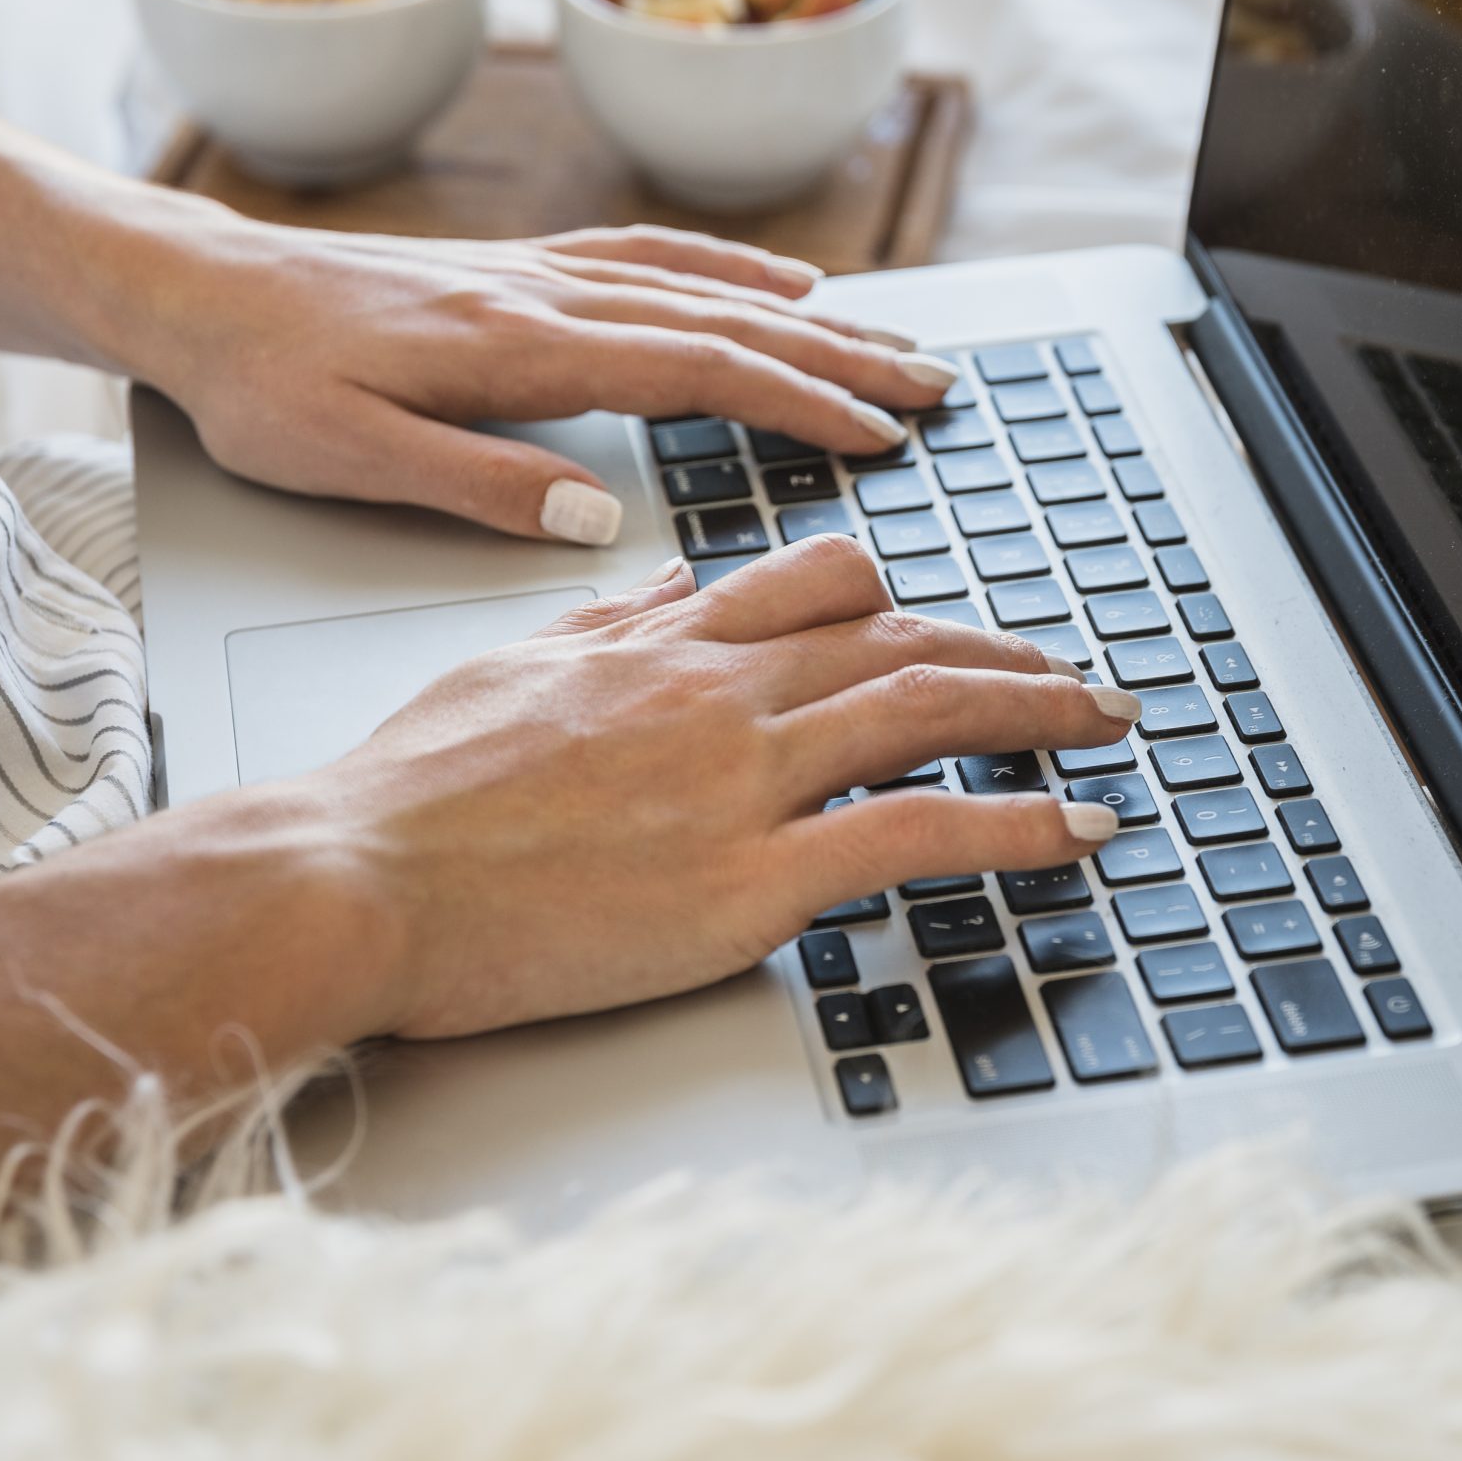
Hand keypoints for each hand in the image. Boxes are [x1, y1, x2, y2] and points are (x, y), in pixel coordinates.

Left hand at [115, 216, 958, 543]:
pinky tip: (777, 287)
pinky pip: (650, 257)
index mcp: (515, 347)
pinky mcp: (519, 271)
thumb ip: (477, 486)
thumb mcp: (346, 459)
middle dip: (843, 357)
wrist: (193, 293)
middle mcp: (543, 295)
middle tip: (936, 390)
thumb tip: (596, 518)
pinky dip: (730, 270)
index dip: (797, 403)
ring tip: (892, 345)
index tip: (878, 437)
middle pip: (726, 318)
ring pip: (702, 286)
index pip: (693, 369)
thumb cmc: (260, 387)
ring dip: (808, 318)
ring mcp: (537, 274)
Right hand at [284, 537, 1137, 1039]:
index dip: (913, 601)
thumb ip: (608, 623)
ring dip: (1040, 711)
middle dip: (1009, 651)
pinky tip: (1076, 830)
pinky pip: (916, 832)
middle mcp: (718, 691)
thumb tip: (683, 579)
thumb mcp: (506, 670)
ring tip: (1109, 726)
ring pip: (927, 707)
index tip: (960, 623)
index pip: (823, 586)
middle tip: (1079, 680)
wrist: (351, 876)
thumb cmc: (405, 792)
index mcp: (662, 643)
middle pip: (903, 637)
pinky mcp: (748, 881)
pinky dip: (1016, 822)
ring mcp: (740, 781)